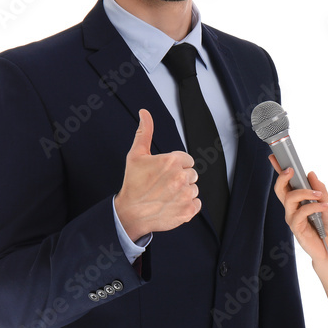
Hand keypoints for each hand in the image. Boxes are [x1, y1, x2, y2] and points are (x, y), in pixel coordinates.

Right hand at [116, 109, 200, 239]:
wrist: (130, 213)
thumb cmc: (133, 184)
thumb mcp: (136, 155)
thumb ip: (145, 132)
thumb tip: (145, 113)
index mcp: (171, 161)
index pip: (187, 160)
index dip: (176, 166)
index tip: (164, 173)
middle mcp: (181, 177)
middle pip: (192, 174)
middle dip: (181, 178)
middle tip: (164, 185)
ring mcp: (185, 195)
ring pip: (194, 189)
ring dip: (184, 192)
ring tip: (167, 195)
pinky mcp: (188, 210)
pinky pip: (197, 204)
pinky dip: (187, 205)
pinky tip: (173, 204)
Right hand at [268, 155, 327, 266]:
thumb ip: (319, 190)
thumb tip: (311, 174)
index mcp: (299, 201)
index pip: (286, 183)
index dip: (279, 170)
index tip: (274, 157)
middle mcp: (293, 208)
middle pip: (280, 189)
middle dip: (282, 177)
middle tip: (291, 170)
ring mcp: (292, 218)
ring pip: (290, 198)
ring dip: (305, 193)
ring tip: (319, 196)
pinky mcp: (295, 228)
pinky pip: (300, 213)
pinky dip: (313, 207)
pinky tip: (324, 207)